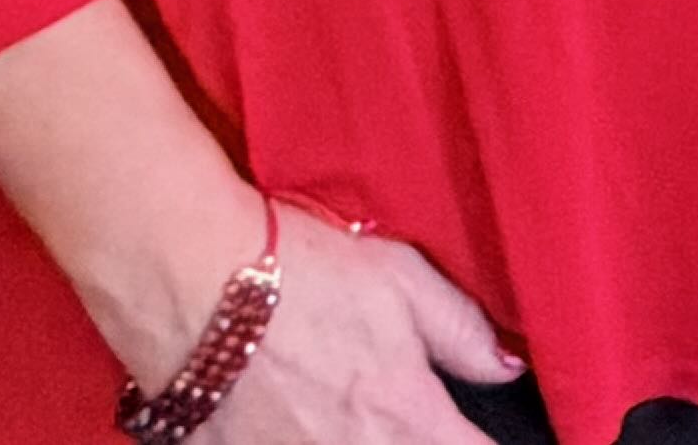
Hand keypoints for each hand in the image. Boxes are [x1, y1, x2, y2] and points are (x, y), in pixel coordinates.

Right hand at [107, 207, 519, 444]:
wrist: (189, 280)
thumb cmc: (297, 270)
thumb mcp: (399, 278)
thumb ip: (462, 331)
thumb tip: (507, 367)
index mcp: (405, 416)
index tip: (478, 432)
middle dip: (422, 442)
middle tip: (404, 416)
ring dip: (365, 443)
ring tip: (349, 415)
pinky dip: (300, 444)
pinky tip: (299, 423)